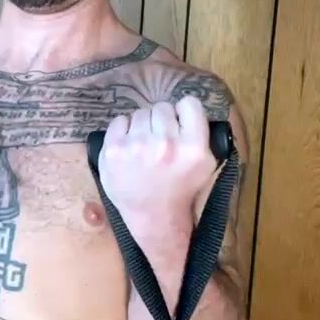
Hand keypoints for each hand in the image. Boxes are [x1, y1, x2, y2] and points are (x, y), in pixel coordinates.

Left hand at [98, 96, 218, 224]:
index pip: (190, 104)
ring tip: (144, 146)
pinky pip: (119, 121)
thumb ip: (202, 134)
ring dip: (142, 126)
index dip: (184, 112)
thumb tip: (187, 108)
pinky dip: (124, 130)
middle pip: (162, 108)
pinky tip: (129, 146)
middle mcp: (166, 144)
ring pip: (140, 113)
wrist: (152, 215)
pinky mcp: (113, 149)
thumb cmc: (180, 188)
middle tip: (160, 140)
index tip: (179, 123)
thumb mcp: (206, 164)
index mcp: (193, 147)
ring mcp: (137, 145)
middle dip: (162, 121)